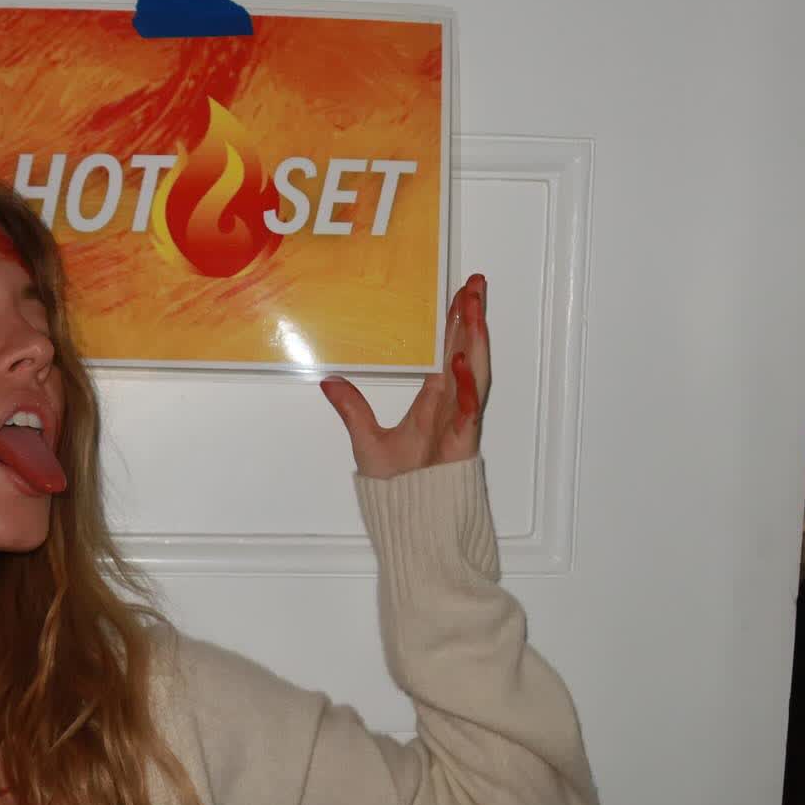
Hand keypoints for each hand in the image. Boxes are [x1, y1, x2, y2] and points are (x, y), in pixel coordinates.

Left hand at [320, 273, 490, 478]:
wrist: (409, 521)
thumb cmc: (398, 488)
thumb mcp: (366, 439)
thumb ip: (351, 408)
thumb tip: (329, 382)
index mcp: (434, 402)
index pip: (448, 352)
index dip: (454, 324)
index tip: (460, 295)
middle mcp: (451, 405)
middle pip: (466, 352)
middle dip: (472, 318)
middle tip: (475, 284)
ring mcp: (460, 421)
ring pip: (473, 370)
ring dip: (475, 339)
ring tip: (474, 307)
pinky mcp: (462, 441)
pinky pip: (466, 407)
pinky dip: (464, 384)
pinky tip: (459, 360)